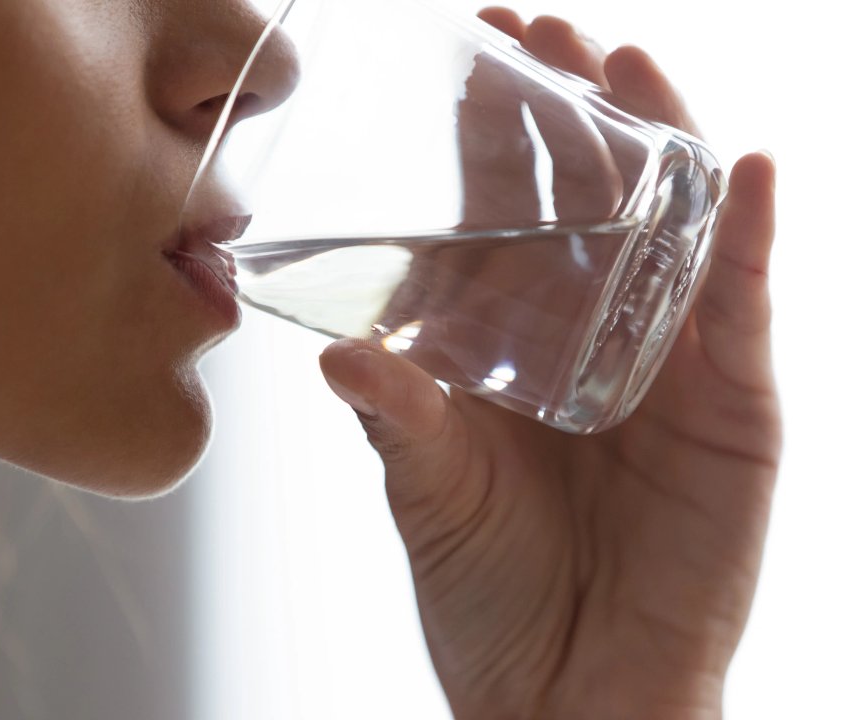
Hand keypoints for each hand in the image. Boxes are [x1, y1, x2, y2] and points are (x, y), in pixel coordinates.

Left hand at [319, 9, 779, 718]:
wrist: (568, 698)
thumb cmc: (491, 599)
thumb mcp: (431, 494)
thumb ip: (397, 421)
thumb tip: (335, 354)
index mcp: (511, 349)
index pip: (504, 217)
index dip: (489, 138)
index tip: (467, 56)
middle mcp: (590, 341)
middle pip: (592, 202)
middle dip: (569, 111)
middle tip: (541, 29)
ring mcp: (666, 368)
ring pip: (673, 233)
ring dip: (657, 145)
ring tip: (625, 66)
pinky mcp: (732, 411)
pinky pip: (747, 310)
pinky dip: (750, 240)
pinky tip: (738, 169)